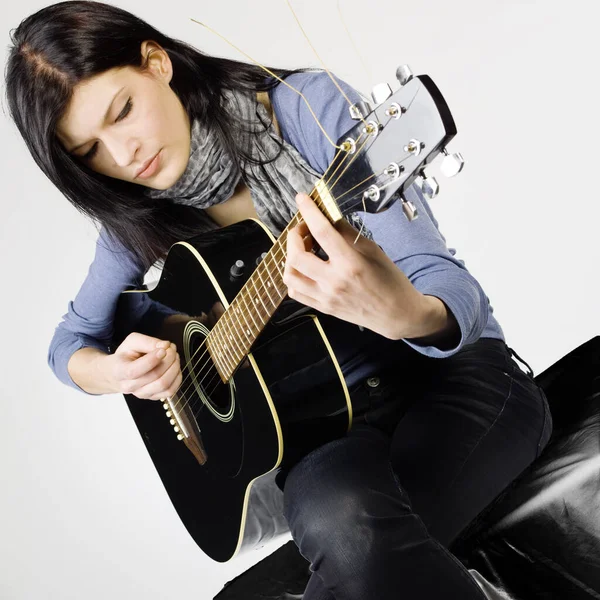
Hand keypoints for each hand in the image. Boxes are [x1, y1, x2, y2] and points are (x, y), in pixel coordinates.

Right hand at [105, 332, 181, 399]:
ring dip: (174, 368)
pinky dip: (177, 377)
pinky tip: (175, 367)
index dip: (152, 360)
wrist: (118, 374)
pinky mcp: (153, 397)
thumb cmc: (125, 357)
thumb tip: (165, 345)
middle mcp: (130, 386)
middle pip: (155, 376)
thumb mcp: (131, 342)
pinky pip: (170, 391)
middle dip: (168, 360)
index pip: (135, 371)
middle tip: (171, 348)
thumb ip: (147, 342)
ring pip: (164, 385)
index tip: (163, 350)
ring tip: (174, 356)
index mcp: (120, 371)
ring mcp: (142, 394)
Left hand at [284, 193, 427, 339]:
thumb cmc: (390, 281)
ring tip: (303, 249)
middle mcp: (334, 282)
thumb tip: (329, 218)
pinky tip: (304, 269)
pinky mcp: (323, 308)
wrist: (397, 315)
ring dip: (290, 257)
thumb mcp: (375, 251)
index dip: (309, 211)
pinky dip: (294, 277)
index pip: (322, 232)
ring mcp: (326, 297)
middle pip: (297, 256)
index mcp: (351, 264)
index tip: (301, 198)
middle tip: (304, 229)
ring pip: (290, 276)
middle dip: (294, 236)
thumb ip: (348, 234)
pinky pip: (295, 293)